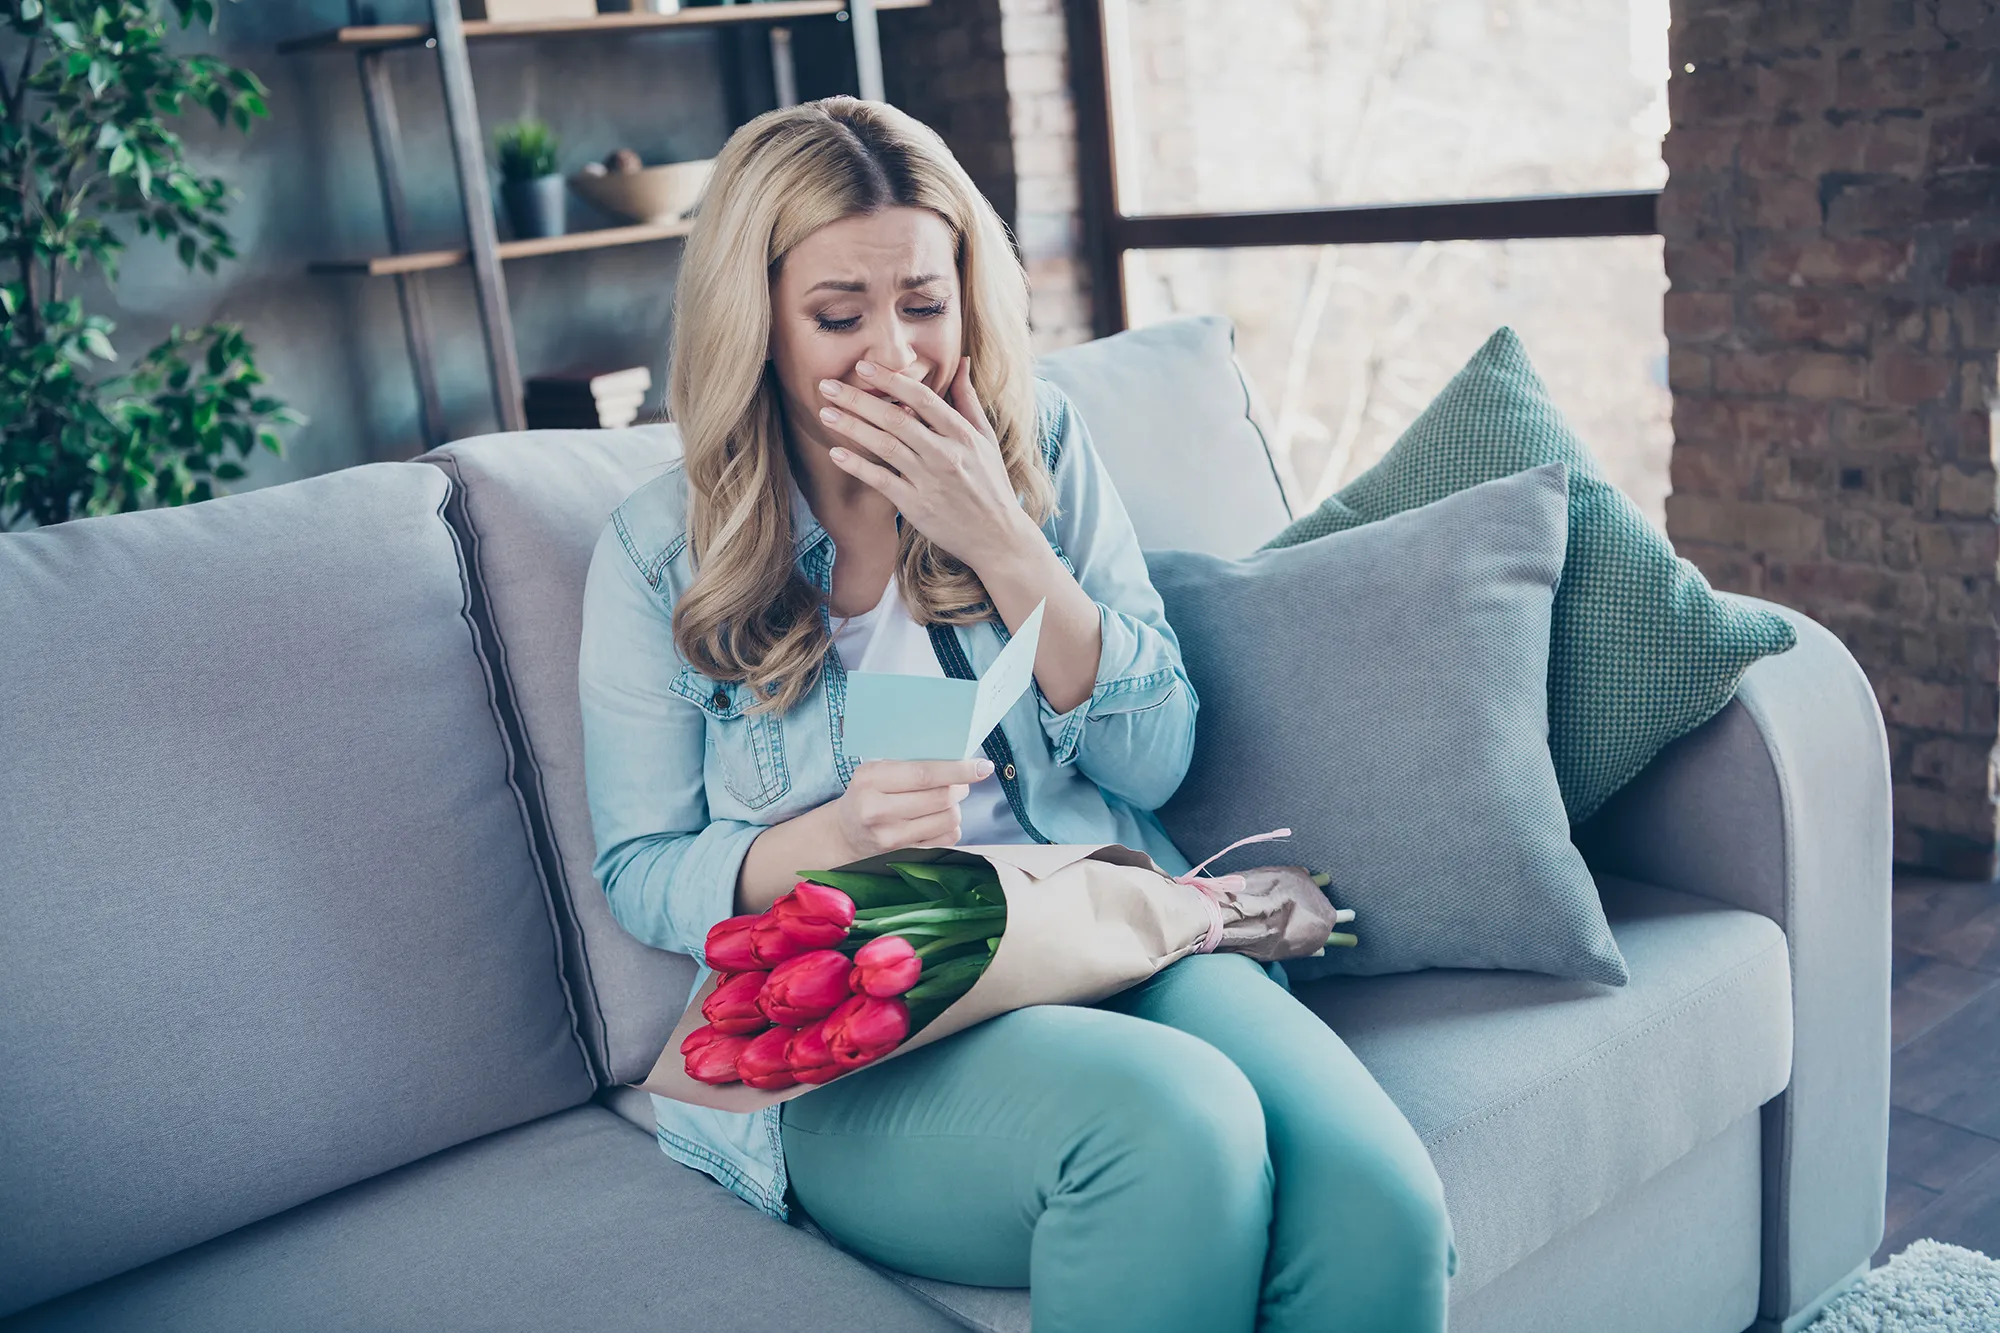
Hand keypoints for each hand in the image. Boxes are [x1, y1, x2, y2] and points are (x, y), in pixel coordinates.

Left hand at [817, 357, 1036, 570]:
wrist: (997, 536)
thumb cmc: (990, 484)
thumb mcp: (986, 438)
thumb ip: (968, 400)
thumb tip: (963, 362)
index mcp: (962, 434)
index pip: (922, 398)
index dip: (891, 380)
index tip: (863, 366)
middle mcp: (945, 454)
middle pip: (896, 419)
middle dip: (859, 399)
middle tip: (827, 386)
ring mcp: (929, 480)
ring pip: (885, 446)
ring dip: (852, 428)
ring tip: (825, 413)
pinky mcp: (916, 506)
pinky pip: (882, 481)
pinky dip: (858, 466)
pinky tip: (836, 454)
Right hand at [830, 757, 992, 860]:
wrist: (844, 833)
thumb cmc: (866, 794)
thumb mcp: (874, 771)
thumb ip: (908, 763)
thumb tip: (955, 757)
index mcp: (871, 779)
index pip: (924, 774)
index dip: (957, 770)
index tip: (982, 766)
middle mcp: (878, 809)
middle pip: (940, 797)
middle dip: (960, 787)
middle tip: (961, 782)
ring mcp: (891, 836)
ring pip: (947, 818)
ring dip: (956, 806)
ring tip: (947, 799)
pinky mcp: (902, 853)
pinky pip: (945, 838)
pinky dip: (951, 826)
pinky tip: (939, 818)